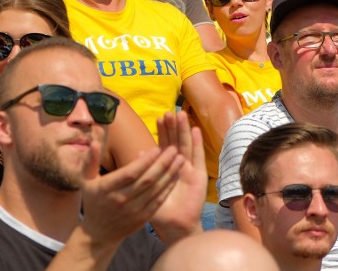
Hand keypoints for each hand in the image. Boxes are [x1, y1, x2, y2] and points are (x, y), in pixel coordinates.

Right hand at [79, 138, 183, 244]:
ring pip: (155, 190)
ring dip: (169, 174)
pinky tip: (175, 176)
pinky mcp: (143, 218)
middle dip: (162, 163)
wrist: (100, 233)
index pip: (130, 173)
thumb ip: (90, 159)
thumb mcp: (86, 180)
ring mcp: (134, 210)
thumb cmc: (93, 200)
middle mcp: (122, 199)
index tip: (157, 148)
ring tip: (180, 159)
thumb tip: (95, 141)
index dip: (145, 161)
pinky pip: (158, 201)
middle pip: (146, 180)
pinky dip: (168, 188)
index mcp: (107, 188)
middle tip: (174, 148)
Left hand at [149, 111, 205, 240]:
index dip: (162, 132)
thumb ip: (143, 170)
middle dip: (173, 127)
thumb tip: (138, 151)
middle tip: (170, 112)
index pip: (164, 144)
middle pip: (175, 141)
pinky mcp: (199, 176)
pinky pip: (198, 157)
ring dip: (184, 130)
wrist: (174, 225)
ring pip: (186, 145)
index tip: (159, 117)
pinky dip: (197, 144)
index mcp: (165, 167)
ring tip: (182, 115)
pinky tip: (196, 130)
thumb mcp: (146, 188)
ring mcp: (189, 169)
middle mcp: (178, 165)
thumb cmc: (159, 208)